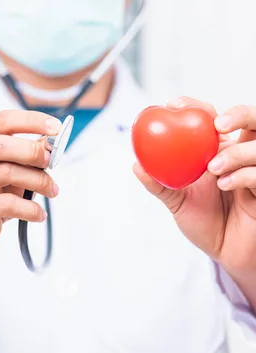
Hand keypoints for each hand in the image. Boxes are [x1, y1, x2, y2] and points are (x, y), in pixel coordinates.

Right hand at [0, 110, 60, 278]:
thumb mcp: (9, 166)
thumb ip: (27, 152)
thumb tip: (51, 142)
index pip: (3, 120)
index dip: (32, 121)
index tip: (57, 128)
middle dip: (31, 151)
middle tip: (51, 162)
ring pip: (5, 173)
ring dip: (37, 181)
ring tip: (52, 190)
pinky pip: (7, 205)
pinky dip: (30, 208)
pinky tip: (39, 213)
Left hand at [134, 97, 255, 300]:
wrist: (226, 253)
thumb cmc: (204, 222)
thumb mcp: (176, 202)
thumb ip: (158, 184)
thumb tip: (136, 165)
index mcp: (218, 150)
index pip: (210, 117)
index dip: (194, 106)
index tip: (173, 104)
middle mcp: (241, 154)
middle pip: (252, 119)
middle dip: (239, 114)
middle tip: (219, 125)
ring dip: (237, 152)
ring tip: (214, 169)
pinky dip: (245, 175)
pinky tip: (226, 185)